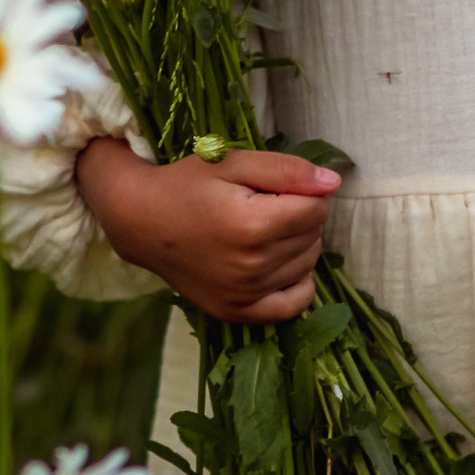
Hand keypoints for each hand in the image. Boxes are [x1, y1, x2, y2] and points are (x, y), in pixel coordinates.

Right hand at [76, 136, 338, 323]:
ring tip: (263, 232)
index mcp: (253, 225)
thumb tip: (333, 183)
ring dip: (297, 245)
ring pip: (308, 264)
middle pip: (314, 236)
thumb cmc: (187, 186)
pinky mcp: (237, 312)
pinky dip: (297, 283)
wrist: (140, 223)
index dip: (303, 192)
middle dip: (300, 217)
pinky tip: (279, 265)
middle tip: (265, 207)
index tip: (276, 188)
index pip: (317, 208)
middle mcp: (253, 265)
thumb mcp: (233, 163)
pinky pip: (294, 304)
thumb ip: (287, 170)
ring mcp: (245, 294)